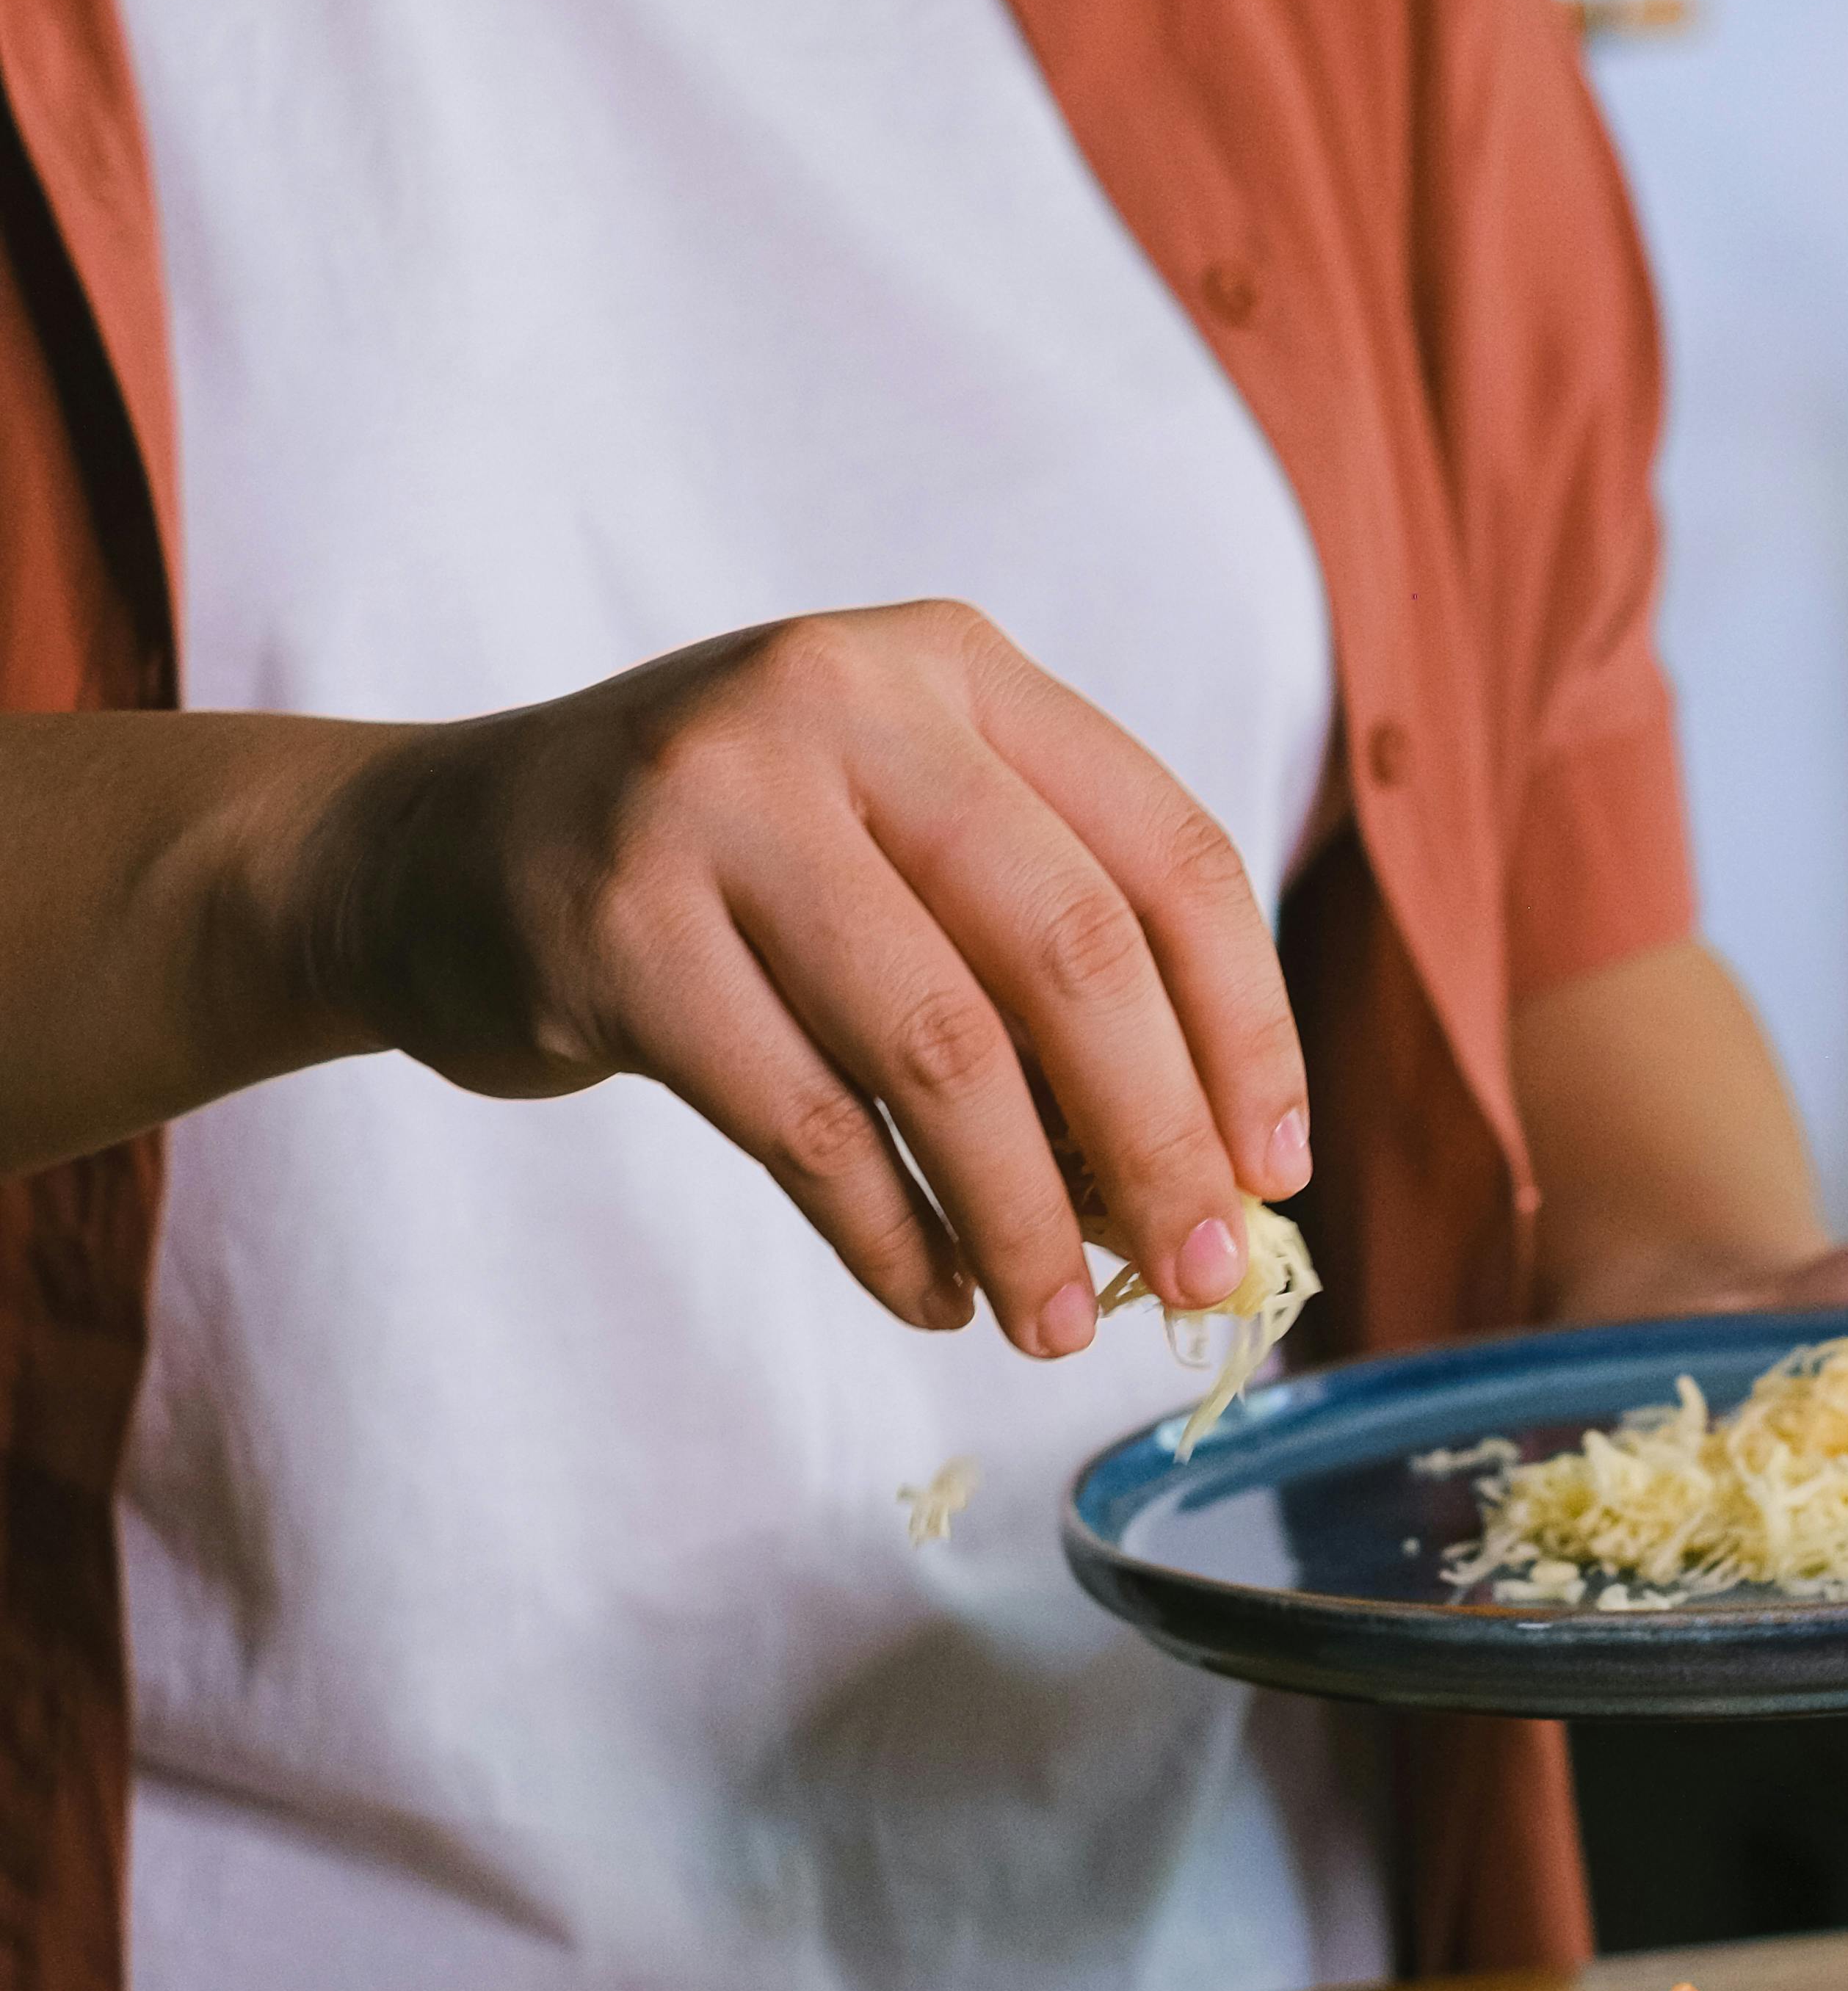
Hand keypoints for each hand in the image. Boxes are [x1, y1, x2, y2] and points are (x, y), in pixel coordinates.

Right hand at [287, 603, 1309, 1353]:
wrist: (430, 855)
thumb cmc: (718, 872)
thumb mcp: (890, 838)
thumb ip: (1035, 951)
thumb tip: (1205, 1172)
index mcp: (951, 668)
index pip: (1166, 857)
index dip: (1245, 1030)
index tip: (1274, 1172)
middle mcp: (840, 701)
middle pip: (1070, 955)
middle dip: (1159, 1142)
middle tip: (1201, 1278)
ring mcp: (715, 804)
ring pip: (942, 1054)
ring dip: (1025, 1219)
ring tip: (1057, 1322)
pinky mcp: (615, 929)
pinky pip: (807, 1125)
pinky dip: (891, 1237)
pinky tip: (932, 1298)